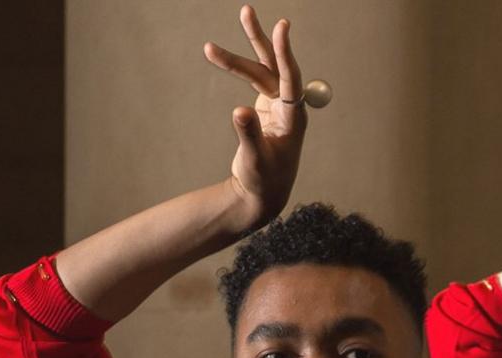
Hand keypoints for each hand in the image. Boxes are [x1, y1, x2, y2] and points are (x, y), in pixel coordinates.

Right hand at [204, 5, 308, 227]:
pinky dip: (235, 69)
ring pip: (258, 71)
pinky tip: (216, 55)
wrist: (262, 194)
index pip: (291, 79)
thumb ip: (248, 134)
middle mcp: (289, 107)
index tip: (282, 26)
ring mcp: (278, 105)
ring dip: (235, 58)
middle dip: (259, 40)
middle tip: (247, 10)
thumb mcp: (254, 160)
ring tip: (208, 48)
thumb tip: (239, 111)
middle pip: (274, 66)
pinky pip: (252, 80)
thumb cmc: (263, 181)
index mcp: (294, 119)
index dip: (285, 53)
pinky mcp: (266, 106)